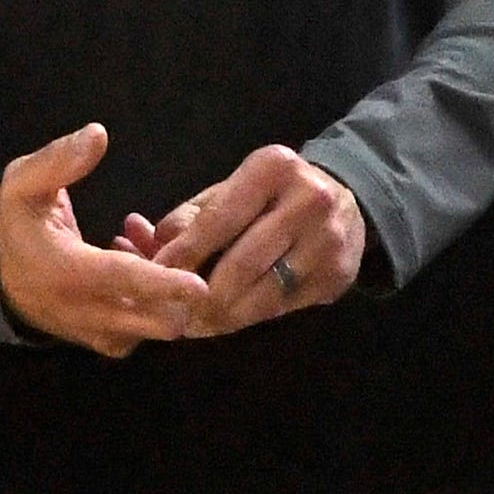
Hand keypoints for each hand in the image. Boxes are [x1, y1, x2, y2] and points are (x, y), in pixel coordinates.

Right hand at [0, 123, 209, 357]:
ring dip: (170, 296)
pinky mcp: (106, 342)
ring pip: (153, 327)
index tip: (200, 285)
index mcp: (65, 272)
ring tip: (154, 249)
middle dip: (180, 293)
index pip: (122, 281)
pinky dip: (157, 306)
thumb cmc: (17, 225)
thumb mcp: (23, 183)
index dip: (162, 284)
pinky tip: (147, 267)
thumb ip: (59, 160)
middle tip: (180, 249)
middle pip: (151, 319)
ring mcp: (97, 333)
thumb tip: (98, 134)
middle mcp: (84, 312)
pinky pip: (145, 332)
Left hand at [112, 144, 363, 336]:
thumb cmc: (271, 195)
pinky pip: (283, 306)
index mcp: (272, 168)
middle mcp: (308, 201)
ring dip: (223, 315)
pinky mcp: (339, 276)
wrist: (348, 198)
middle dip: (201, 294)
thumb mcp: (233, 189)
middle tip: (171, 313)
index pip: (219, 219)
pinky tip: (228, 320)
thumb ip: (190, 216)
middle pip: (242, 262)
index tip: (153, 276)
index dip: (183, 253)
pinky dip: (250, 316)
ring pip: (264, 293)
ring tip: (193, 325)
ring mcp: (329, 241)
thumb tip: (146, 244)